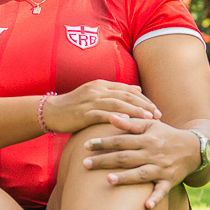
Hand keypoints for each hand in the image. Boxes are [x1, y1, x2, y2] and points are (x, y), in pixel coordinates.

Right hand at [41, 80, 160, 134]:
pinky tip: (129, 124)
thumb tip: (137, 90)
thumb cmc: (74, 105)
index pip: (128, 90)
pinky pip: (104, 115)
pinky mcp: (84, 113)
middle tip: (158, 115)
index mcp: (101, 85)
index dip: (144, 99)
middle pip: (126, 96)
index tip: (156, 108)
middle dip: (144, 105)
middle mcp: (97, 90)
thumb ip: (115, 92)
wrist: (51, 111)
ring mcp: (90, 101)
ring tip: (149, 119)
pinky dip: (118, 118)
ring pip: (118, 104)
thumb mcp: (95, 94)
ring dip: (136, 111)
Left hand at [81, 114, 201, 209]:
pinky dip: (156, 198)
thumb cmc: (166, 135)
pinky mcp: (170, 181)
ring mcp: (161, 169)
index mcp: (146, 139)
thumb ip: (130, 122)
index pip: (121, 141)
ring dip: (125, 178)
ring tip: (108, 180)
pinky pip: (162, 191)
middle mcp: (153, 154)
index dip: (103, 143)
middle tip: (85, 164)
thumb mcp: (150, 125)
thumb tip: (110, 116)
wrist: (195, 148)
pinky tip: (146, 206)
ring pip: (141, 174)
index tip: (85, 145)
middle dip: (105, 161)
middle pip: (125, 158)